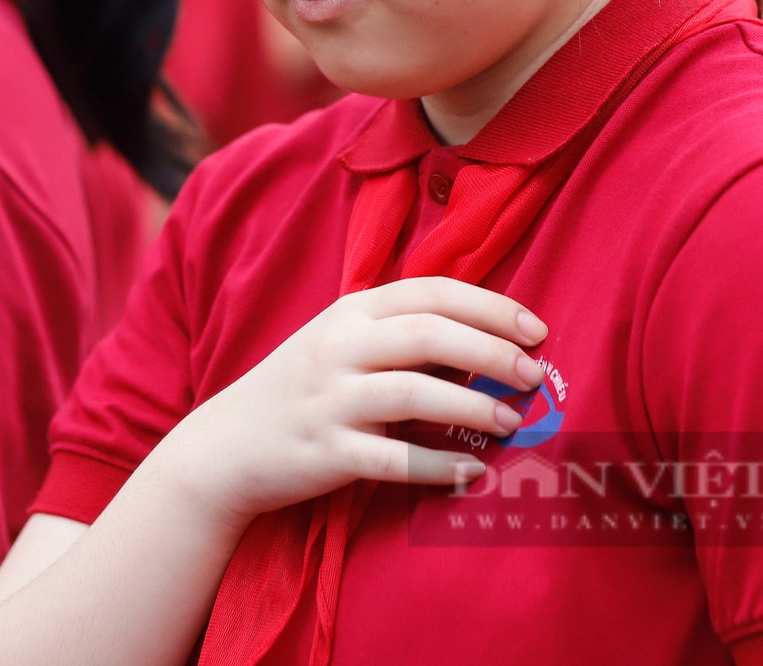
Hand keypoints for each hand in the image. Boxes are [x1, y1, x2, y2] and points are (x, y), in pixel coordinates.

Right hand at [154, 276, 547, 526]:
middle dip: (492, 352)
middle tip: (534, 375)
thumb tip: (488, 343)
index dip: (491, 306)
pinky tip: (472, 470)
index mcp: (350, 311)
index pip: (431, 291)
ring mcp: (330, 400)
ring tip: (512, 422)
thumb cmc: (301, 391)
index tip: (537, 330)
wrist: (226, 447)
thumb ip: (401, 335)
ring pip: (415, 393)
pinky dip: (440, 465)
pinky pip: (394, 459)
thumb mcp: (343, 345)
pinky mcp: (326, 453)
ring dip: (474, 406)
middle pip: (429, 335)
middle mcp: (339, 347)